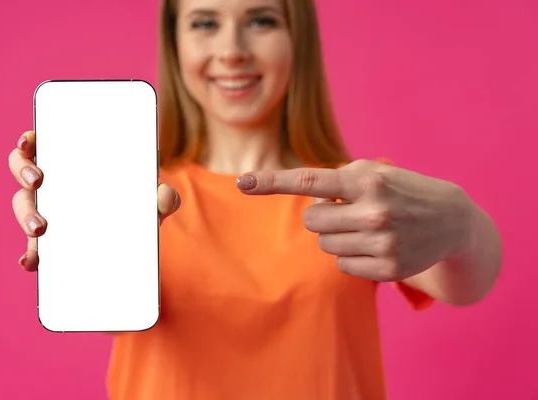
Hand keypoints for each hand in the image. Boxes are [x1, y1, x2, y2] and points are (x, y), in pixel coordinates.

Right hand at [8, 131, 180, 271]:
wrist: (138, 234)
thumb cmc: (138, 201)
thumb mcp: (152, 195)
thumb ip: (163, 195)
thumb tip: (166, 196)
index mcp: (71, 161)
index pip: (41, 142)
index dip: (29, 139)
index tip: (29, 140)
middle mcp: (53, 183)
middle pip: (23, 170)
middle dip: (24, 172)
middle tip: (38, 181)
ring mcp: (47, 212)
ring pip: (24, 207)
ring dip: (26, 216)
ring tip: (40, 228)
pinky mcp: (49, 243)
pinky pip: (33, 248)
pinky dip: (30, 255)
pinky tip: (30, 262)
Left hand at [237, 159, 472, 281]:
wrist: (452, 221)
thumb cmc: (401, 190)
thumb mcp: (374, 172)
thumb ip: (336, 179)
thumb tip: (305, 197)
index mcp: (366, 180)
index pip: (309, 180)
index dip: (271, 182)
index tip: (241, 182)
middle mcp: (374, 211)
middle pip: (312, 219)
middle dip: (323, 215)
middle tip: (349, 211)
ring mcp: (382, 242)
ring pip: (324, 245)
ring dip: (338, 236)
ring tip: (368, 228)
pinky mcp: (388, 269)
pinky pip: (341, 266)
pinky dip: (351, 256)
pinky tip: (376, 246)